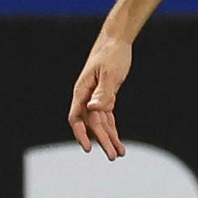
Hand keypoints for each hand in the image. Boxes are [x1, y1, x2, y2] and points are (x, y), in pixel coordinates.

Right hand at [68, 35, 131, 158]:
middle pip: (91, 124)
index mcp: (82, 91)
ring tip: (120, 154)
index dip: (81, 134)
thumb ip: (103, 92)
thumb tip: (94, 109)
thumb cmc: (111, 54)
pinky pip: (106, 118)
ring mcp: (95, 98)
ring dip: (109, 138)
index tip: (89, 148)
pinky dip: (112, 129)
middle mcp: (86, 97)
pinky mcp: (105, 98)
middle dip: (102, 141)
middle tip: (113, 156)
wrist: (116, 41)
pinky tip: (118, 141)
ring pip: (100, 124)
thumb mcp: (109, 73)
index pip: (76, 118)